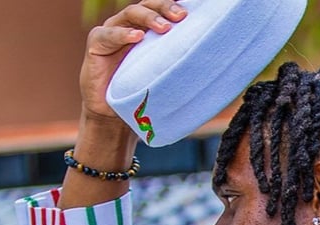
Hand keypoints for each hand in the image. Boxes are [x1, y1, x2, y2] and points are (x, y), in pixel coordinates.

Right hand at [60, 0, 187, 208]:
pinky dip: (122, 34)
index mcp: (147, 33)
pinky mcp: (95, 45)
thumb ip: (183, 74)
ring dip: (148, 17)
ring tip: (164, 27)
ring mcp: (111, 33)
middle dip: (165, 8)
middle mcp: (129, 27)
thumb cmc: (141, 99)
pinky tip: (137, 37)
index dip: (175, 7)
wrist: (113, 119)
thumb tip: (223, 80)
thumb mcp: (166, 84)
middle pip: (147, 6)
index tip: (193, 12)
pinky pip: (108, 35)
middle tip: (181, 16)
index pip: (161, 11)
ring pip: (130, 14)